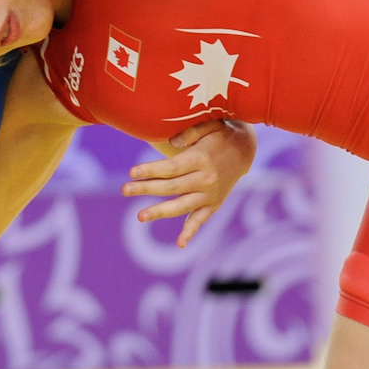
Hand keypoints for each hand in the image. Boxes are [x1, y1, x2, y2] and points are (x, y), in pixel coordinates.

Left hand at [123, 120, 255, 247]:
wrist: (244, 150)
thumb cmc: (220, 134)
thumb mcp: (208, 125)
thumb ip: (190, 132)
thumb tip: (172, 142)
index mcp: (202, 159)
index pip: (172, 168)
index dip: (151, 170)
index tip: (132, 172)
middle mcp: (206, 179)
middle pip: (172, 187)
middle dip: (146, 189)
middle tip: (124, 189)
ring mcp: (210, 195)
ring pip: (182, 206)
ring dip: (160, 212)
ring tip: (140, 216)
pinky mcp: (214, 204)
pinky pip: (201, 220)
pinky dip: (191, 232)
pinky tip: (180, 244)